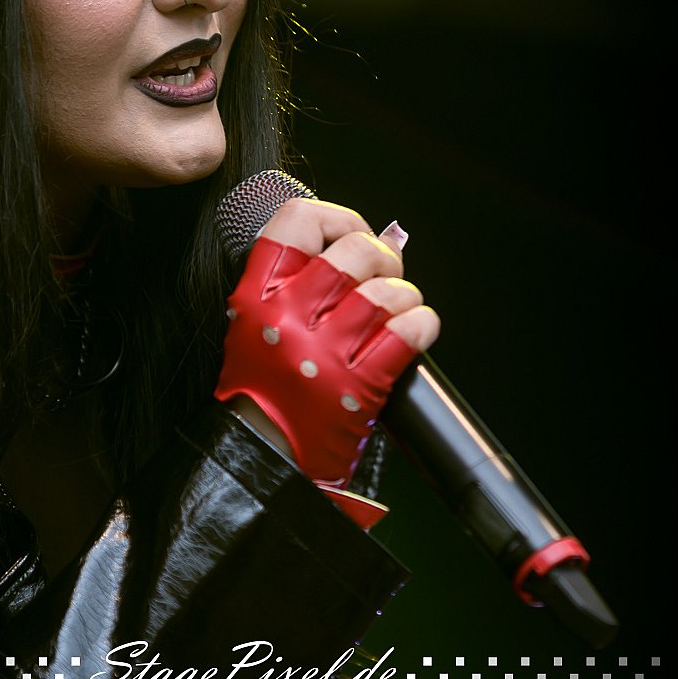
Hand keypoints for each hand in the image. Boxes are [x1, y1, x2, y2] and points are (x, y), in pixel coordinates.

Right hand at [214, 197, 439, 486]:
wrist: (260, 460)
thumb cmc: (263, 391)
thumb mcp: (257, 323)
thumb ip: (299, 280)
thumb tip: (369, 240)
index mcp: (255, 297)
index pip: (298, 222)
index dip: (338, 218)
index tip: (351, 234)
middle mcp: (286, 319)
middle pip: (355, 250)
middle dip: (382, 258)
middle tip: (383, 275)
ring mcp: (321, 354)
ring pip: (386, 291)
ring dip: (403, 295)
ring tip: (396, 309)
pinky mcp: (355, 387)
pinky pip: (407, 333)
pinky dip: (422, 324)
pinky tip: (416, 329)